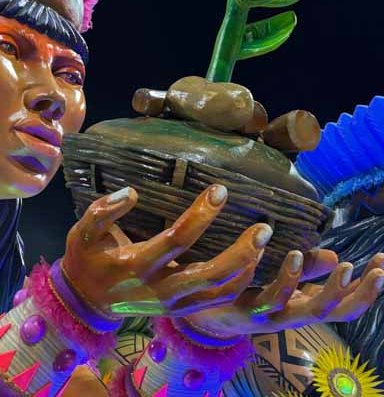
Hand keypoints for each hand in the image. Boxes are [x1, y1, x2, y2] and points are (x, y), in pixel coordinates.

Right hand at [63, 184, 273, 316]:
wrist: (87, 302)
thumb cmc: (86, 260)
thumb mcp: (79, 233)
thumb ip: (101, 212)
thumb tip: (130, 193)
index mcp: (135, 265)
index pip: (177, 239)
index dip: (201, 215)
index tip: (221, 191)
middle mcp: (159, 288)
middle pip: (210, 274)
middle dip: (241, 251)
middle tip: (264, 227)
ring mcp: (173, 304)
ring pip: (220, 292)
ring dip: (247, 268)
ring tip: (264, 240)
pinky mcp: (181, 311)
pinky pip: (218, 300)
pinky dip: (240, 282)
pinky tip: (252, 260)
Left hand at [184, 251, 383, 337]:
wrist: (201, 313)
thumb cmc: (247, 294)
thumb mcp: (283, 283)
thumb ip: (308, 271)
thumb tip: (337, 255)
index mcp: (302, 307)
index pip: (344, 305)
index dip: (366, 289)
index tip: (382, 263)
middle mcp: (288, 316)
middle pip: (327, 312)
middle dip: (349, 292)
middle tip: (365, 269)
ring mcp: (263, 315)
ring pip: (288, 306)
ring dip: (298, 279)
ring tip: (301, 253)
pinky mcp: (236, 309)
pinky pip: (253, 296)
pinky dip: (261, 273)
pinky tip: (265, 250)